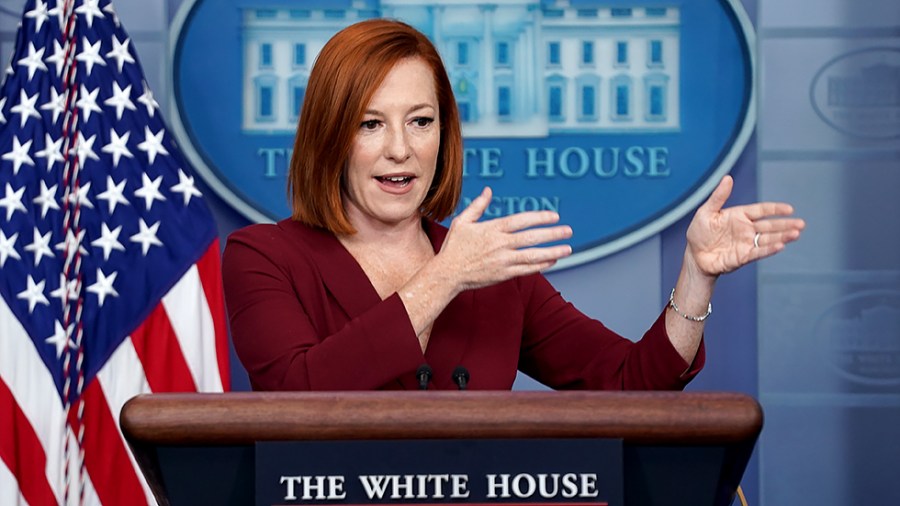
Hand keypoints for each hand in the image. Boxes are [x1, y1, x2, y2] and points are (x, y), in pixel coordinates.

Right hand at [437, 187, 572, 291]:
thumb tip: (488, 190)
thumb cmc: (454, 247)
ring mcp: (503, 260)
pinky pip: (527, 269)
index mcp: (492, 229)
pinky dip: (541, 265)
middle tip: (568, 230)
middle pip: (532, 237)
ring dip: (553, 251)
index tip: (554, 216)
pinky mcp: (503, 274)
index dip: (540, 217)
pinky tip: (553, 261)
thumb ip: (478, 206)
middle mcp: (500, 244)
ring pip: (533, 255)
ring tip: (568, 248)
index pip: (522, 220)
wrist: (447, 274)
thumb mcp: (462, 221)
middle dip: (553, 233)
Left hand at [685, 175, 804, 277]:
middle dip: (786, 224)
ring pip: (768, 239)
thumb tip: (727, 178)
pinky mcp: (744, 256)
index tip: (790, 209)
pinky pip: (759, 252)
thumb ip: (718, 197)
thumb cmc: (699, 233)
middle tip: (801, 224)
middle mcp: (746, 229)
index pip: (761, 210)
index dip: (775, 209)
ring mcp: (747, 243)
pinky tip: (781, 246)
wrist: (694, 256)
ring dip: (782, 237)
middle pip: (770, 225)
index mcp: (739, 216)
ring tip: (796, 234)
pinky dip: (769, 249)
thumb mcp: (706, 212)